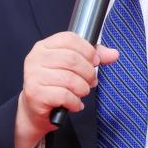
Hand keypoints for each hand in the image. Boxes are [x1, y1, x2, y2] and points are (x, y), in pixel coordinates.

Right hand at [14, 31, 117, 147]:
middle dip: (88, 72)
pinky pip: (64, 95)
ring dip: (82, 89)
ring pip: (69, 78)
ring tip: (82, 93)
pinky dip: (75, 102)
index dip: (88, 50)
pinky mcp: (35, 93)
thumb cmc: (56, 84)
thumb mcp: (73, 67)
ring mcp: (33, 76)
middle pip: (72, 59)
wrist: (36, 109)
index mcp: (44, 46)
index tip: (95, 61)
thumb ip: (93, 57)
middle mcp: (35, 58)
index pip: (69, 38)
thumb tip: (114, 54)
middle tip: (92, 81)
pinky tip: (75, 104)